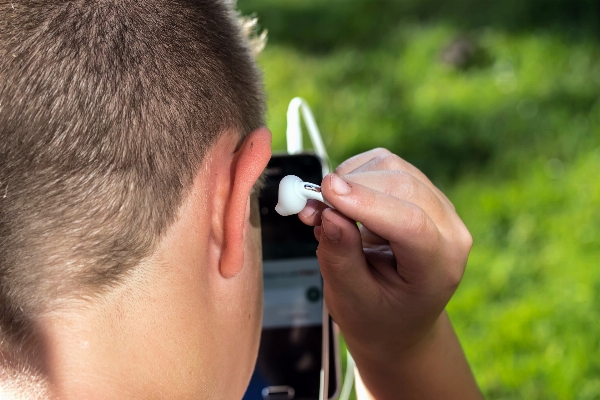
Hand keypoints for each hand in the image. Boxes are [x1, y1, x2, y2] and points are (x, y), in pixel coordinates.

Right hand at [299, 148, 478, 397]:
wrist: (399, 319)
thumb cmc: (377, 316)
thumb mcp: (352, 300)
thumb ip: (340, 257)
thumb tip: (328, 212)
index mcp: (440, 267)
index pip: (412, 224)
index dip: (367, 203)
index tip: (326, 192)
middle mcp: (449, 229)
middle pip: (402, 185)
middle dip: (349, 188)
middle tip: (308, 207)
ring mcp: (438, 205)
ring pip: (391, 166)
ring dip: (348, 179)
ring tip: (322, 211)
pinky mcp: (420, 189)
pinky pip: (384, 164)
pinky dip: (353, 174)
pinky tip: (340, 203)